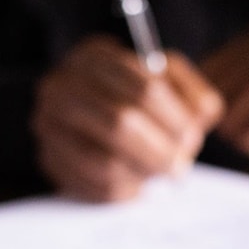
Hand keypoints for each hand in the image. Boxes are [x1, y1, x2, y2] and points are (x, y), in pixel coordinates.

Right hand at [32, 35, 222, 201]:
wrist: (85, 108)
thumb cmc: (134, 94)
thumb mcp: (166, 79)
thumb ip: (191, 92)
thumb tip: (200, 118)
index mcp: (93, 57)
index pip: (144, 89)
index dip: (175, 119)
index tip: (192, 138)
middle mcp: (61, 86)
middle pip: (121, 124)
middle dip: (160, 151)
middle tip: (180, 167)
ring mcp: (48, 124)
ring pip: (104, 161)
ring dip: (143, 174)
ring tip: (159, 175)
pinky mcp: (48, 159)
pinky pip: (91, 186)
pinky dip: (124, 191)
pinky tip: (137, 185)